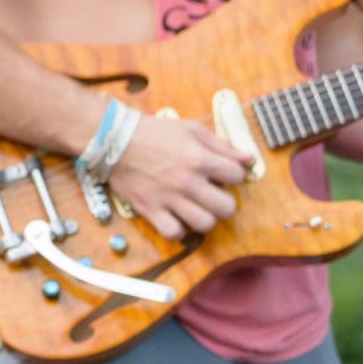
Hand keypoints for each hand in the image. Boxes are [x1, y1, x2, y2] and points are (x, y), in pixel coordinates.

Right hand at [106, 116, 252, 239]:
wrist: (112, 139)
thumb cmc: (153, 132)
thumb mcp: (191, 129)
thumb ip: (222, 145)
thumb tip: (249, 159)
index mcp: (200, 159)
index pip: (238, 177)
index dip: (234, 175)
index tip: (222, 174)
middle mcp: (188, 182)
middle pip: (227, 208)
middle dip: (223, 202)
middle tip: (211, 195)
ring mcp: (169, 198)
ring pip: (205, 224)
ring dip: (204, 217)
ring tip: (195, 208)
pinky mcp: (150, 209)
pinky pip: (174, 233)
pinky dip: (178, 230)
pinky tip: (175, 218)